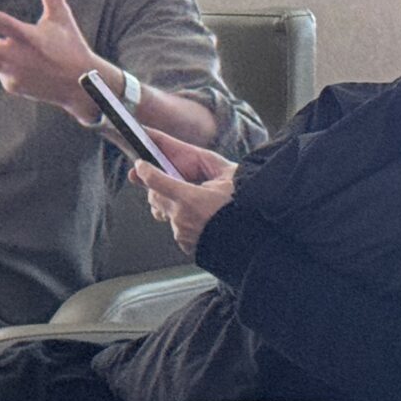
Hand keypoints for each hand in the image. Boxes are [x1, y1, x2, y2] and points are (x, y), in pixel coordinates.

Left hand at [131, 127, 238, 259]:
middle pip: (155, 197)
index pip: (156, 181)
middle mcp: (182, 218)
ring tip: (194, 202)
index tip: (141, 164)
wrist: (260, 237)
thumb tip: (184, 154)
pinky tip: (202, 217)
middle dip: (158, 187)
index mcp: (191, 200)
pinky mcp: (186, 245)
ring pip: (166, 213)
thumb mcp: (228, 176)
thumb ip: (203, 165)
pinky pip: (176, 228)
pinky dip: (183, 220)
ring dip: (173, 205)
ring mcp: (183, 234)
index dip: (146, 170)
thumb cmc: (247, 203)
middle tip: (171, 181)